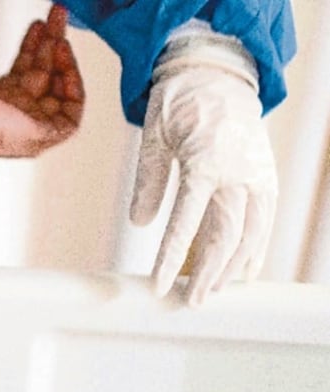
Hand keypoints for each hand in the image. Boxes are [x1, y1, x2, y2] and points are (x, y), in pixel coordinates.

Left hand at [0, 4, 83, 171]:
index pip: (23, 70)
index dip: (33, 45)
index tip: (38, 23)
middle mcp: (12, 114)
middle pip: (43, 75)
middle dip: (52, 43)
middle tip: (58, 15)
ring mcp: (27, 127)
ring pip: (60, 93)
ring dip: (65, 63)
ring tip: (60, 38)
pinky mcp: (41, 137)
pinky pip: (71, 116)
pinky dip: (74, 90)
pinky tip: (66, 65)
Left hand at [131, 41, 274, 304]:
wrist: (219, 74)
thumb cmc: (179, 105)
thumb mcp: (153, 137)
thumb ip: (148, 182)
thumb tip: (141, 223)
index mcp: (206, 161)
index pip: (186, 223)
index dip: (171, 260)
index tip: (159, 287)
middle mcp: (238, 172)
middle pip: (227, 236)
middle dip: (209, 274)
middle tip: (191, 302)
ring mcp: (258, 176)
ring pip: (251, 234)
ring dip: (232, 268)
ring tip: (211, 292)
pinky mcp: (266, 177)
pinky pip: (264, 221)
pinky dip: (255, 249)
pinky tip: (243, 272)